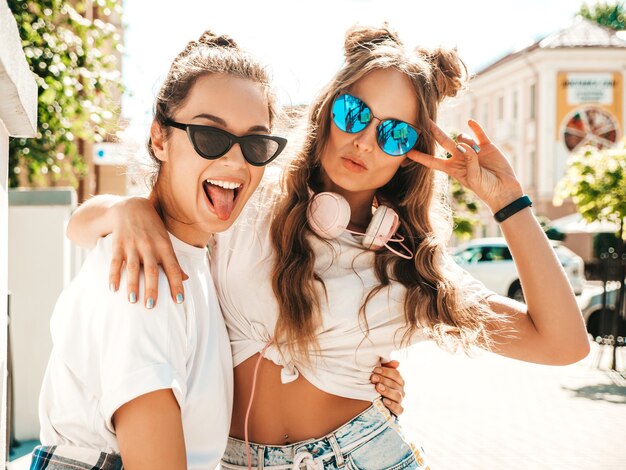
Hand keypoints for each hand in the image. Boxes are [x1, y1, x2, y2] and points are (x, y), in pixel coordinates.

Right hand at [109, 195, 187, 307]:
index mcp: (164, 246)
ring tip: (133, 301)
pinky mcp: (118, 244)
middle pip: (152, 270)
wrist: (131, 207)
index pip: (173, 268)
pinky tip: (113, 288)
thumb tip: (185, 279)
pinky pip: (115, 262)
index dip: (177, 284)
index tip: (179, 300)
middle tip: (151, 306)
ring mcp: (133, 245)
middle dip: (152, 288)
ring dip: (133, 285)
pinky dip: (114, 275)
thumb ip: (174, 261)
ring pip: (133, 268)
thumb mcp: (166, 242)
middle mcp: (149, 246)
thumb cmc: (153, 229)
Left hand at [370, 360, 404, 415]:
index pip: (396, 374)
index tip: (375, 369)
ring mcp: (400, 401)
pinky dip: (392, 405)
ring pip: (397, 395)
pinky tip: (384, 401)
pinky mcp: (398, 411)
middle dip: (383, 380)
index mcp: (398, 380)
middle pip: (395, 384)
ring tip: (378, 387)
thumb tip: (397, 363)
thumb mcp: (380, 374)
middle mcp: (401, 390)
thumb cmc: (377, 384)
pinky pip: (399, 409)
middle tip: (373, 378)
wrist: (373, 402)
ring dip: (387, 391)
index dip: (386, 371)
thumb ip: (387, 367)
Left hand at [408, 119, 523, 211]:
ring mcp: (473, 150)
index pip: (433, 161)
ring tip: (477, 153)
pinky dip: (474, 127)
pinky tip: (470, 122)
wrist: (504, 190)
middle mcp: (460, 157)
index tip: (408, 152)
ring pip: (462, 138)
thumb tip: (463, 145)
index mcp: (452, 169)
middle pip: (443, 142)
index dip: (421, 157)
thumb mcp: (474, 178)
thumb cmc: (486, 189)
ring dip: (466, 141)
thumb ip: (468, 162)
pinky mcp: (486, 146)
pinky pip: (478, 133)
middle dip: (434, 132)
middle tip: (425, 121)